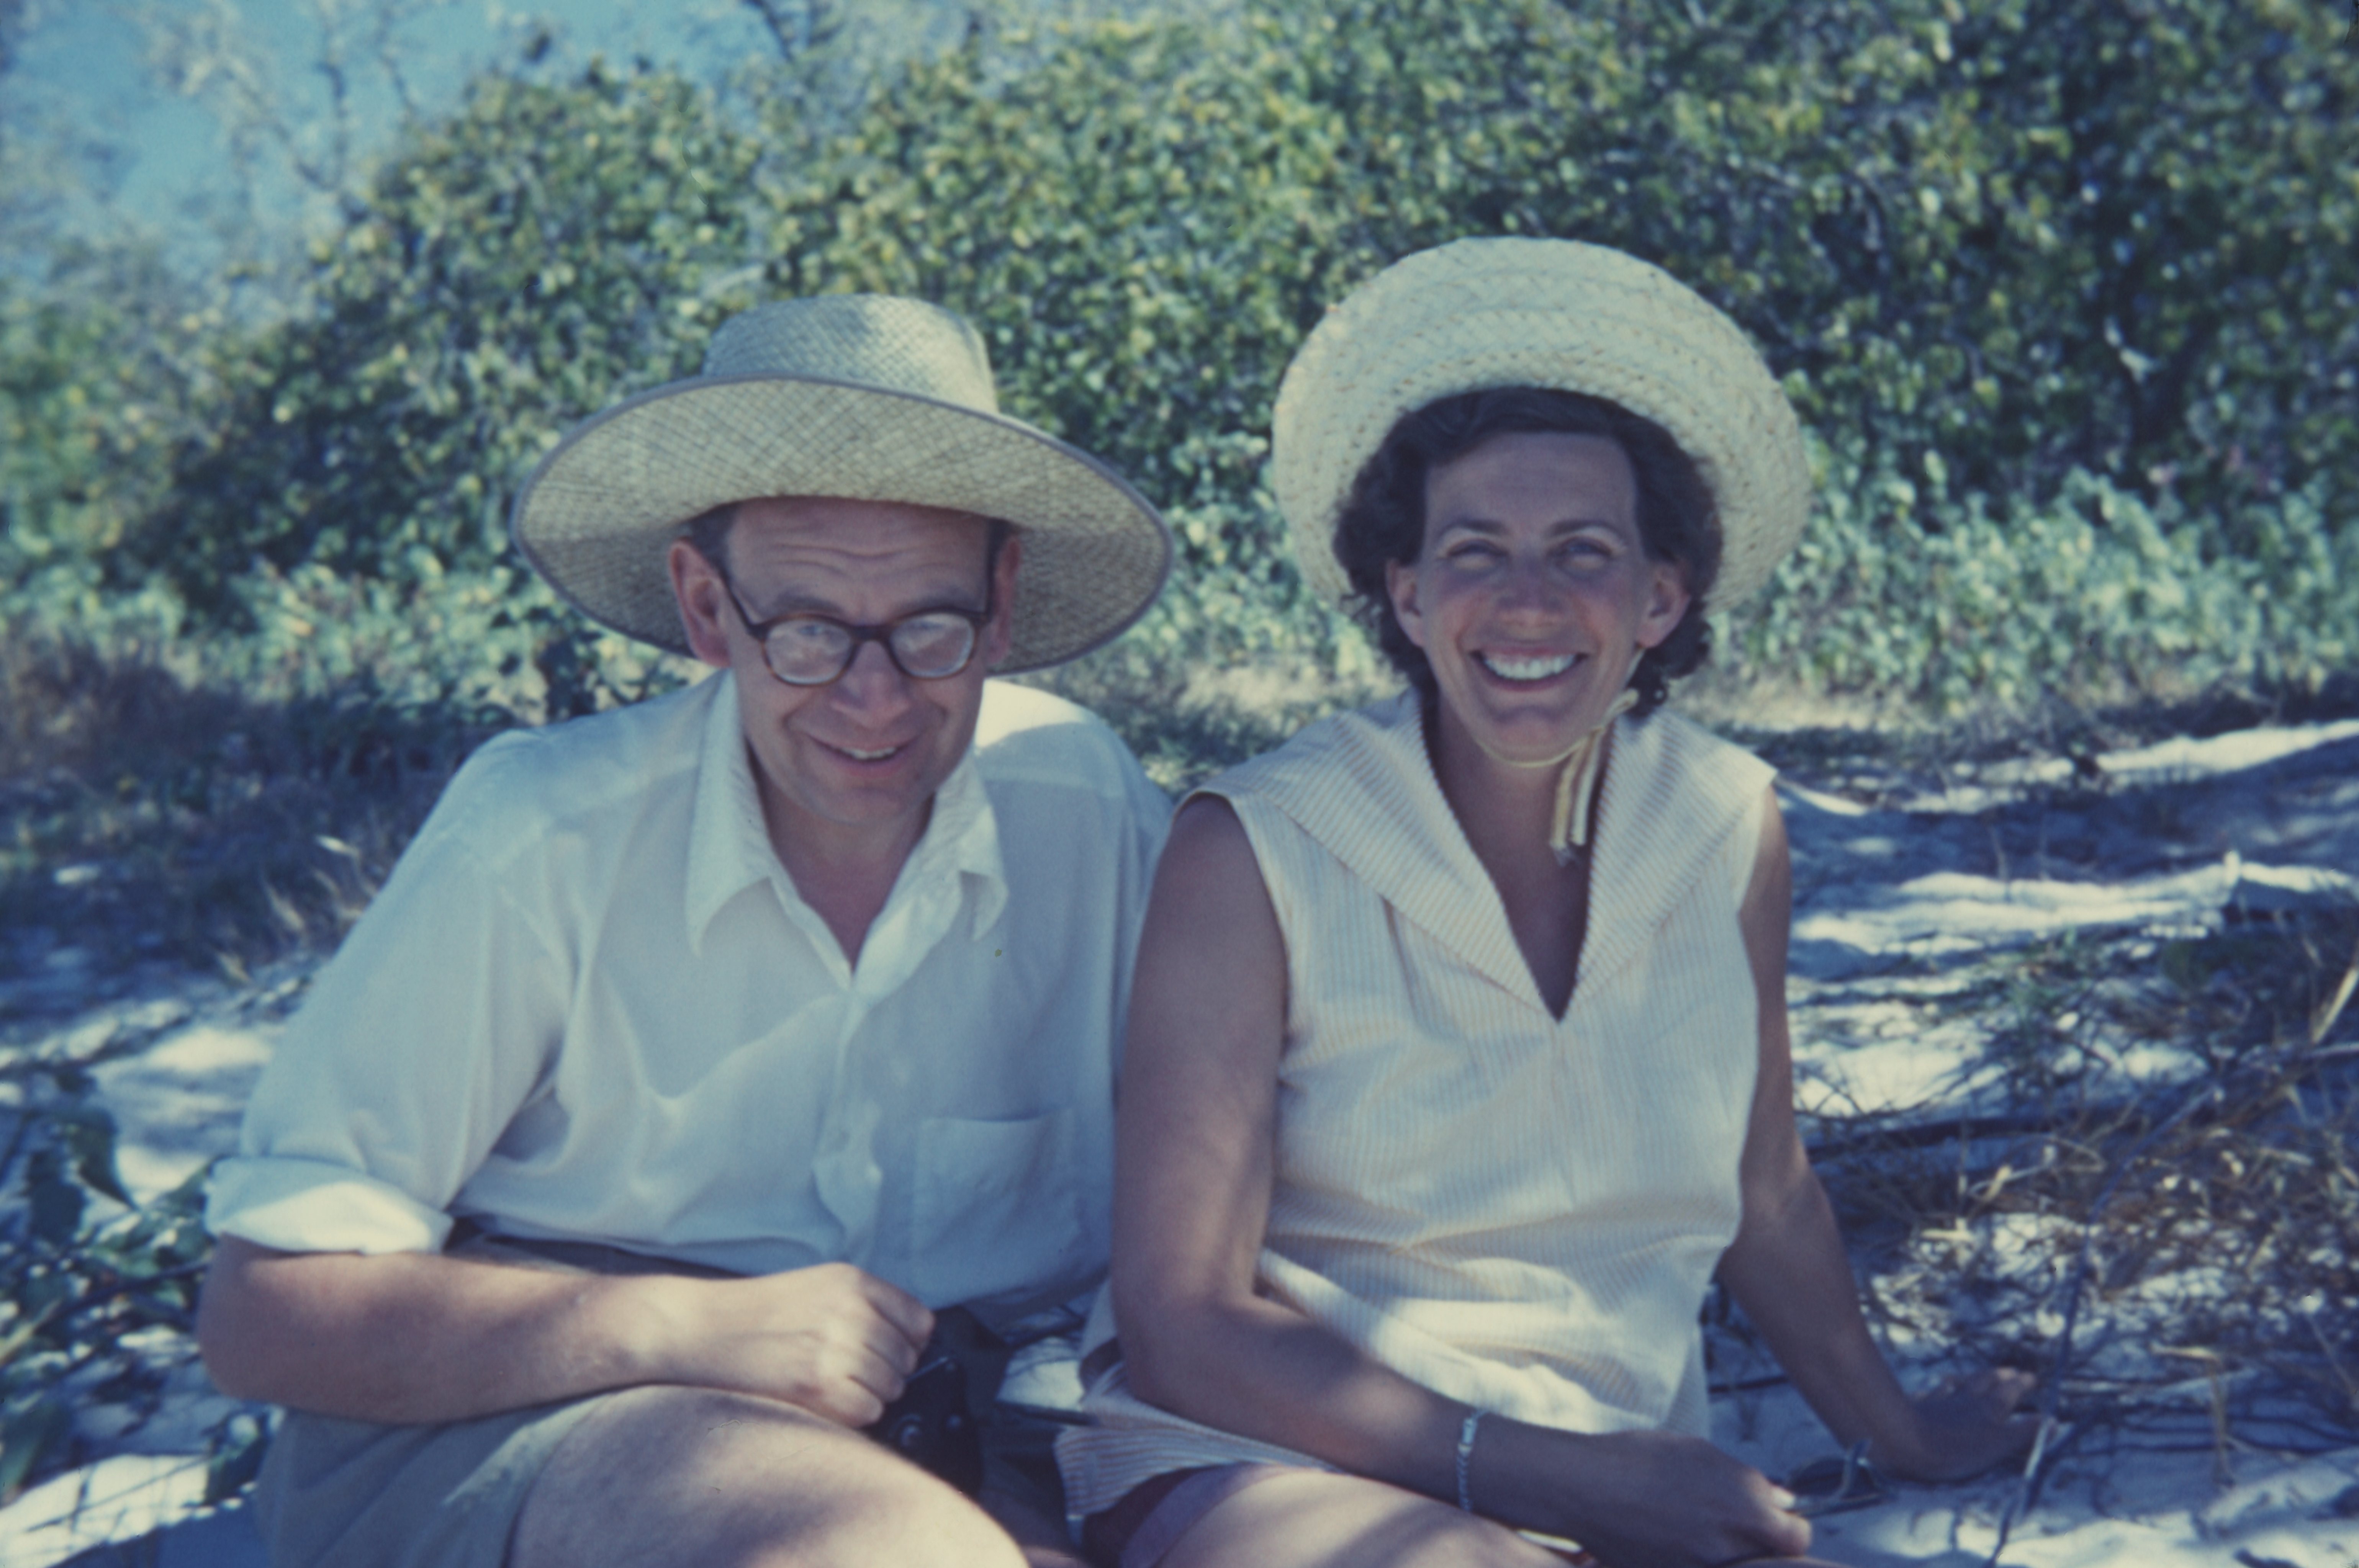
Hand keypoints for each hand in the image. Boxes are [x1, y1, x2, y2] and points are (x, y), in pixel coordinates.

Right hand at [646, 1261, 932, 1426]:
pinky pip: (867, 1411)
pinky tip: (824, 1401)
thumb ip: (866, 1304)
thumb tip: (912, 1340)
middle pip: (906, 1359)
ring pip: (891, 1388)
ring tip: (831, 1386)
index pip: (920, 1321)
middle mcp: (851, 1311)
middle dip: (885, 1372)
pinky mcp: (816, 1383)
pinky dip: (852, 1414)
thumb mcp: (818, 1286)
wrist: (700, 1328)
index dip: (909, 1343)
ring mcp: (835, 1347)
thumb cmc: (757, 1313)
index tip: (889, 1352)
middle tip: (847, 1374)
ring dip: (868, 1395)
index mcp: (854, 1282)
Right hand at [1498, 1426, 1811, 1567]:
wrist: (1583, 1488)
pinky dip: (1700, 1562)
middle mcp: (1732, 1545)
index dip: (1790, 1525)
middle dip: (1763, 1544)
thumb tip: (1783, 1502)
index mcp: (1746, 1507)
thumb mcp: (1701, 1454)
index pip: (1797, 1537)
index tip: (1777, 1517)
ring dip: (1731, 1553)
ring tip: (1702, 1530)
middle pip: (1772, 1560)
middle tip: (1739, 1527)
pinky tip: (1679, 1542)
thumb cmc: (1641, 1459)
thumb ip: (1748, 1481)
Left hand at [1871, 1367, 2039, 1482]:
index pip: (2008, 1393)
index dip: (2020, 1385)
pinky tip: (1933, 1387)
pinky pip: (1930, 1394)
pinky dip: (1937, 1390)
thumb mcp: (1998, 1445)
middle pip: (1984, 1385)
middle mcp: (1965, 1402)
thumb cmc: (1955, 1449)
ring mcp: (1940, 1404)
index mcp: (1987, 1411)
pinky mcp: (1918, 1409)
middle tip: (2010, 1370)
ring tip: (1975, 1375)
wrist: (1905, 1441)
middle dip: (1999, 1378)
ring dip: (1970, 1379)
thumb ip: (2025, 1433)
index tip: (2030, 1376)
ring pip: (1959, 1386)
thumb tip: (2055, 1421)